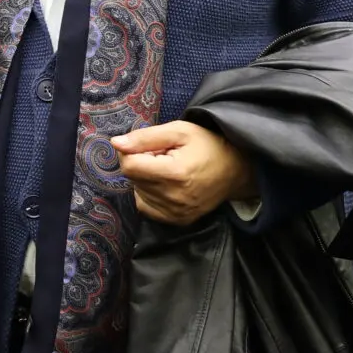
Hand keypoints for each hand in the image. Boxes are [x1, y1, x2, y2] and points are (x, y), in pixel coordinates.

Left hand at [110, 121, 258, 226]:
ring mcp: (177, 213)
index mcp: (175, 174)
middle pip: (133, 179)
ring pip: (138, 192)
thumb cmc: (208, 145)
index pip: (129, 166)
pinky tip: (165, 184)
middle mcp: (175, 198)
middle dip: (141, 164)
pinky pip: (146, 207)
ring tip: (168, 169)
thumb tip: (115, 144)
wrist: (236, 169)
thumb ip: (144, 137)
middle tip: (163, 156)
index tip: (150, 146)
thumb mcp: (178, 131)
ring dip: (145, 179)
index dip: (132, 152)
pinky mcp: (178, 221)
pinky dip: (149, 194)